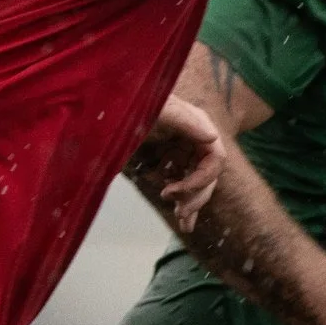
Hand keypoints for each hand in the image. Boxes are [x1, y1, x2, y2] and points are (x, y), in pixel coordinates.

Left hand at [127, 95, 223, 234]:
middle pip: (207, 174)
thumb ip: (185, 120)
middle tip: (180, 216)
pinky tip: (176, 208)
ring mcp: (182, 145)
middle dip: (196, 197)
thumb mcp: (158, 109)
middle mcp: (194, 135)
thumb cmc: (133, 101)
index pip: (215, 159)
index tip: (174, 193)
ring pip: (196, 179)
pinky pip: (181, 177)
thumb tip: (212, 138)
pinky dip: (181, 195)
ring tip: (183, 223)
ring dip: (191, 201)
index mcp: (197, 123)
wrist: (111, 103)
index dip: (200, 181)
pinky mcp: (169, 153)